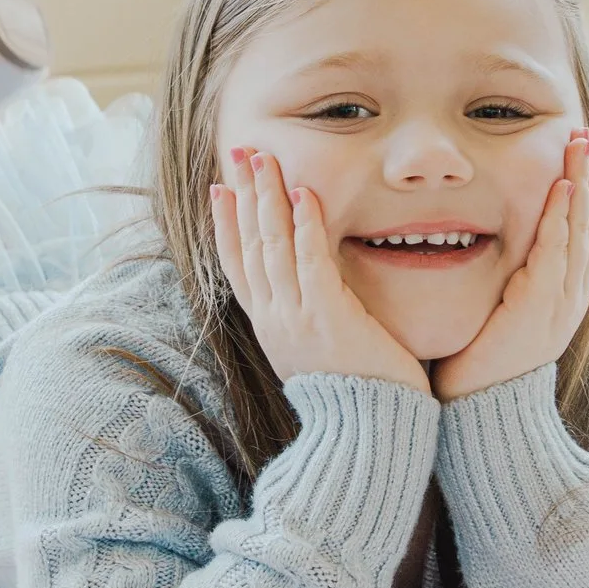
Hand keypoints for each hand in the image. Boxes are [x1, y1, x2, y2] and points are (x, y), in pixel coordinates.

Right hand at [211, 148, 429, 393]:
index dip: (227, 225)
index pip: (238, 267)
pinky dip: (305, 225)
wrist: (368, 434)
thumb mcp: (317, 356)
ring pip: (273, 246)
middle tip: (240, 153)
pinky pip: (310, 261)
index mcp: (270, 329)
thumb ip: (308, 322)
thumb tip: (311, 300)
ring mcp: (296, 318)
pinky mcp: (326, 317)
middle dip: (244, 195)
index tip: (220, 190)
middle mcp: (275, 320)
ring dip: (268, 197)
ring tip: (265, 158)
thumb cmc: (357, 397)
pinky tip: (304, 194)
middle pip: (251, 246)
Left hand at [433, 129, 588, 400]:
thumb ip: (505, 279)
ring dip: (578, 186)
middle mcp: (569, 296)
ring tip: (576, 147)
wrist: (480, 414)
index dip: (577, 190)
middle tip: (580, 134)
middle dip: (583, 176)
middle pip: (585, 224)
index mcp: (561, 294)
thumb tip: (483, 241)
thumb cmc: (479, 363)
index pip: (576, 231)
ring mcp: (561, 303)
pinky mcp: (542, 310)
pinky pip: (556, 256)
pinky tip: (561, 190)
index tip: (571, 152)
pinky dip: (561, 220)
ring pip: (577, 233)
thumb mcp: (499, 310)